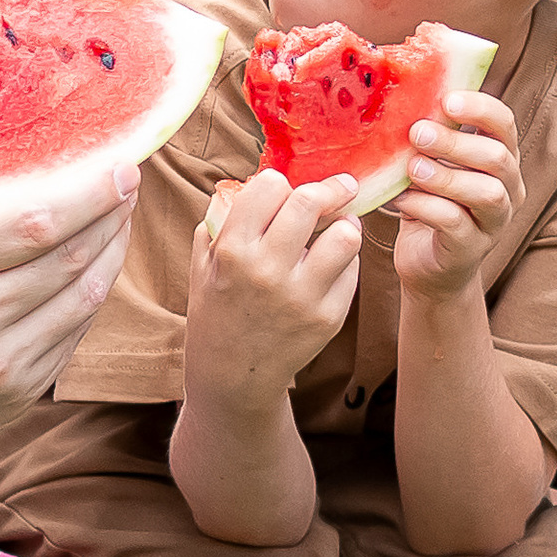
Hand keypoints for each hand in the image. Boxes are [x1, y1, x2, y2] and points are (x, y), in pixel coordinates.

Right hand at [0, 162, 137, 470]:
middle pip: (69, 259)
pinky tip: (91, 274)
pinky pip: (68, 340)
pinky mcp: (9, 401)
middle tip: (128, 184)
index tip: (118, 164)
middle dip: (110, 215)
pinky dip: (87, 301)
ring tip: (117, 223)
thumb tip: (30, 169)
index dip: (89, 192)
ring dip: (109, 256)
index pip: (36, 222)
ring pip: (81, 301)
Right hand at [182, 169, 361, 405]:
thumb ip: (224, 220)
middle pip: (311, 202)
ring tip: (339, 226)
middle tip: (341, 186)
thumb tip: (257, 183)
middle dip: (329, 188)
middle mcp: (267, 270)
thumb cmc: (217, 309)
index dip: (280, 182)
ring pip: (345, 235)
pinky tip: (331, 264)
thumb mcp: (203, 262)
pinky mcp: (328, 317)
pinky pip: (352, 270)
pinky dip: (345, 260)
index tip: (289, 187)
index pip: (270, 186)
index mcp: (232, 250)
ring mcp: (301, 296)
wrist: (232, 374)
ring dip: (344, 224)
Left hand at [391, 90, 522, 301]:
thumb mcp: (432, 164)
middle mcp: (508, 188)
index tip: (446, 100)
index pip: (505, 124)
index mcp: (500, 158)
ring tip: (411, 169)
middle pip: (496, 157)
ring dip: (445, 176)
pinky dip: (426, 206)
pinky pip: (457, 223)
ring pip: (486, 192)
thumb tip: (402, 94)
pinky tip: (401, 199)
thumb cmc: (429, 202)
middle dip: (455, 142)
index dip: (480, 108)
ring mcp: (495, 222)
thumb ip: (429, 136)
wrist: (428, 265)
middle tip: (417, 133)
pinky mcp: (472, 248)